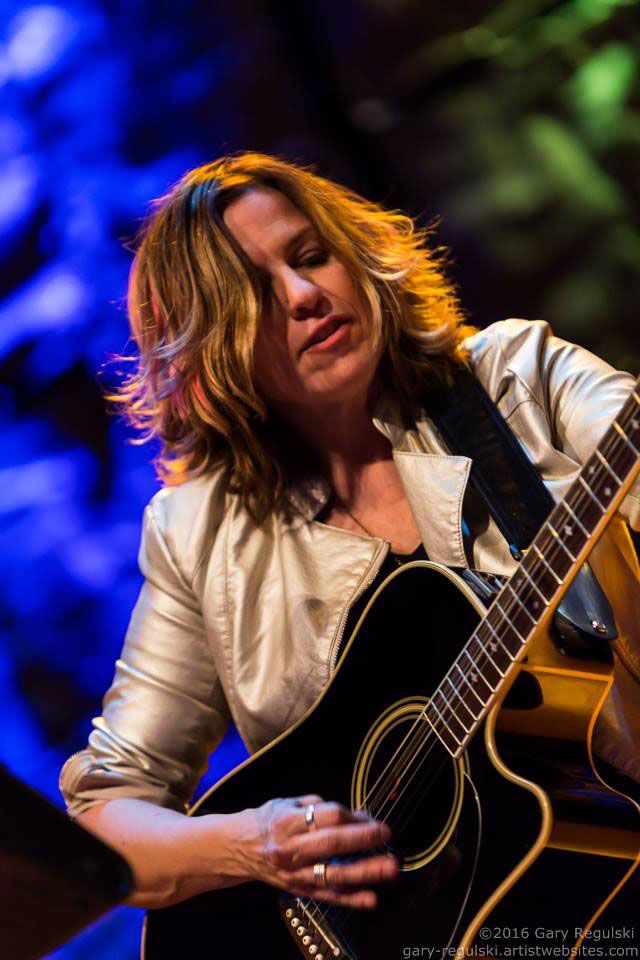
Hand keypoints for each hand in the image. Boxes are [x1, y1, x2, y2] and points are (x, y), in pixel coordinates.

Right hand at [229, 794, 397, 908]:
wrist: (238, 848)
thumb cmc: (267, 822)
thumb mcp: (287, 803)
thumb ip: (317, 806)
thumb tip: (352, 813)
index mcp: (288, 821)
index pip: (327, 817)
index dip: (353, 816)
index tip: (370, 817)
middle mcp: (291, 849)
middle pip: (332, 844)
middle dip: (363, 839)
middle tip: (385, 835)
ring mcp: (295, 873)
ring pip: (333, 873)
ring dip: (364, 871)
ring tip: (389, 867)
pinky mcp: (299, 889)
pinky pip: (328, 895)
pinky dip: (351, 898)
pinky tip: (370, 898)